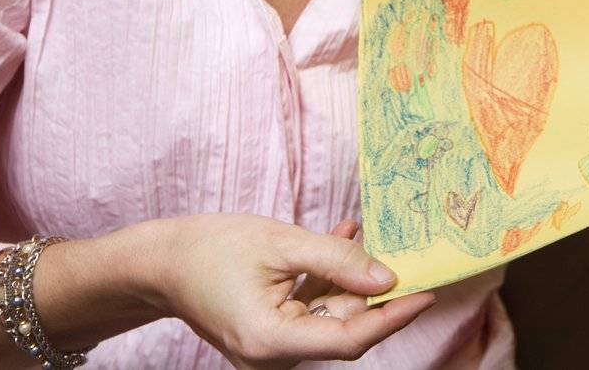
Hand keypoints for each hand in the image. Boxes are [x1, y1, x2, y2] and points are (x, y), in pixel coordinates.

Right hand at [141, 212, 434, 369]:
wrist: (160, 261)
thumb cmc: (210, 249)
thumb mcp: (281, 243)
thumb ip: (337, 260)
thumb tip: (388, 278)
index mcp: (271, 341)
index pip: (350, 338)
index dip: (393, 316)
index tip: (428, 292)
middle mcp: (271, 357)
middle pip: (342, 324)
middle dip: (367, 286)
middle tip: (400, 249)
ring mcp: (269, 349)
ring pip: (329, 313)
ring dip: (346, 275)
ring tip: (356, 230)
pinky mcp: (269, 335)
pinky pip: (310, 308)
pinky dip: (325, 279)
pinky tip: (341, 237)